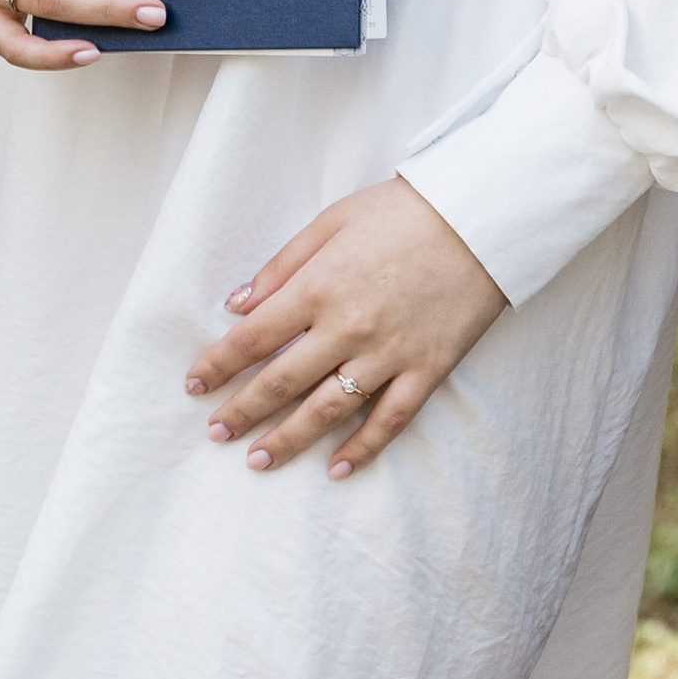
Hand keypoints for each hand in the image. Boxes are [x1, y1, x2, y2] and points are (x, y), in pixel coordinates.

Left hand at [184, 179, 507, 477]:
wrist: (483, 215)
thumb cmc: (404, 210)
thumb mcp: (333, 220)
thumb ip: (283, 264)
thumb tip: (237, 304)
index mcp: (319, 286)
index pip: (252, 338)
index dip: (218, 364)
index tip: (194, 385)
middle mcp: (348, 327)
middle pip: (281, 382)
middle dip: (242, 412)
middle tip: (216, 434)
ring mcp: (389, 353)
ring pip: (327, 410)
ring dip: (288, 439)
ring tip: (258, 460)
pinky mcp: (428, 368)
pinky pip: (390, 419)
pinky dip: (363, 448)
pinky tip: (337, 468)